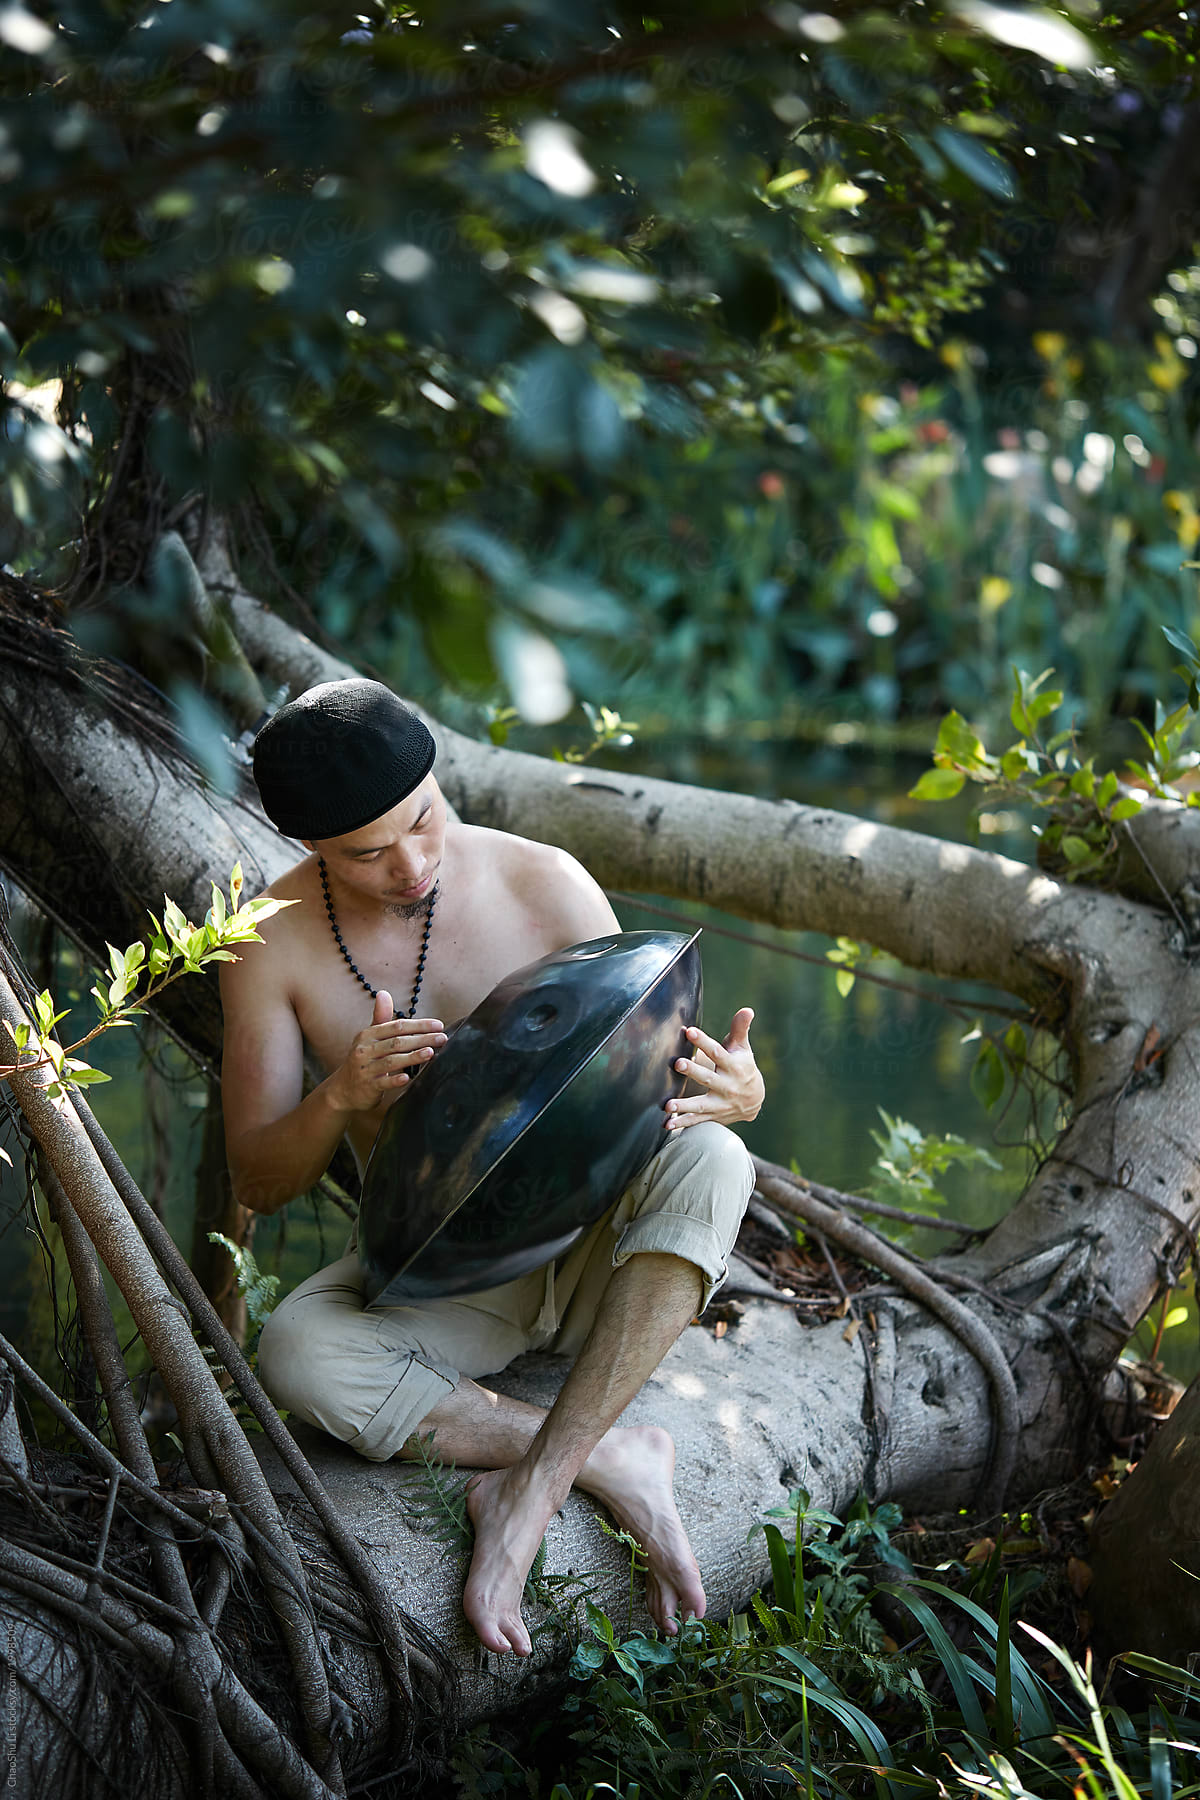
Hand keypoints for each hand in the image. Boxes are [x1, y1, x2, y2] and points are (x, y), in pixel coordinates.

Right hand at [329, 990, 446, 1112]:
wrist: (343, 1090)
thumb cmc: (363, 1059)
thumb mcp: (369, 1038)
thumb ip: (380, 1017)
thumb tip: (384, 993)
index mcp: (367, 1035)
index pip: (396, 1026)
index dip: (419, 1025)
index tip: (438, 1025)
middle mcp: (365, 1050)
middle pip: (397, 1042)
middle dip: (421, 1039)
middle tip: (442, 1038)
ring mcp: (365, 1069)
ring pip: (392, 1061)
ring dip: (412, 1056)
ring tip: (430, 1052)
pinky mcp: (368, 1087)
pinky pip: (383, 1082)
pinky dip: (395, 1080)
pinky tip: (408, 1078)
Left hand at [664, 1007, 763, 1131]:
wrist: (756, 1099)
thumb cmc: (743, 1065)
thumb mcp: (743, 1048)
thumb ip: (740, 1029)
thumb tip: (747, 1009)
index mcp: (734, 1066)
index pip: (718, 1052)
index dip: (703, 1041)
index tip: (689, 1031)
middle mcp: (728, 1085)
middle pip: (709, 1078)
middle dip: (693, 1071)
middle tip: (678, 1063)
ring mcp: (720, 1102)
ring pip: (702, 1104)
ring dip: (685, 1106)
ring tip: (668, 1105)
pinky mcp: (713, 1115)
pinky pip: (697, 1120)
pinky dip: (682, 1123)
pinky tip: (666, 1124)